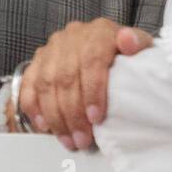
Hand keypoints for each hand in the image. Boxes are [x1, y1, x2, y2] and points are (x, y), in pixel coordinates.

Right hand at [19, 17, 150, 149]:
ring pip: (45, 83)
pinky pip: (28, 84)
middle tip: (82, 140)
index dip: (92, 91)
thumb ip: (139, 43)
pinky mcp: (38, 60)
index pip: (91, 60)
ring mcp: (52, 48)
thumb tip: (128, 42)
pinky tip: (44, 125)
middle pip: (65, 76)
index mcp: (98, 32)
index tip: (97, 118)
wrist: (110, 46)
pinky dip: (33, 106)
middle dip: (72, 113)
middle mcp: (72, 37)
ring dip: (54, 116)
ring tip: (68, 140)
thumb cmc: (129, 57)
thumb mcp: (143, 48)